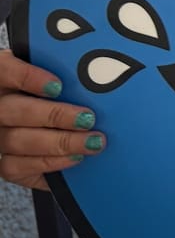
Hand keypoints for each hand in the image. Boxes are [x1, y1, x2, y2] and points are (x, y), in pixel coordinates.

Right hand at [0, 49, 104, 189]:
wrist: (57, 128)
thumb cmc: (62, 95)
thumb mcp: (62, 78)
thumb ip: (69, 74)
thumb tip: (101, 73)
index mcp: (4, 79)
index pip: (4, 70)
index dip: (27, 77)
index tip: (58, 86)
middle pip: (12, 110)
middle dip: (54, 115)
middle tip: (88, 119)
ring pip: (16, 141)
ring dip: (59, 143)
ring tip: (91, 142)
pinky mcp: (6, 163)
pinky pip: (16, 167)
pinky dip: (49, 163)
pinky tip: (75, 158)